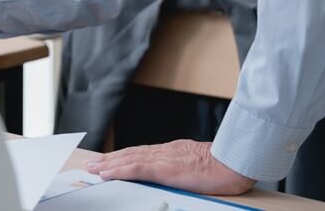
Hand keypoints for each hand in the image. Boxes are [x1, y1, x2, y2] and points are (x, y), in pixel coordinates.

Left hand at [84, 140, 254, 195]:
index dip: (122, 157)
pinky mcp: (164, 168)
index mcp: (171, 151)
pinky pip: (136, 169)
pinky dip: (119, 170)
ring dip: (108, 164)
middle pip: (130, 154)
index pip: (141, 153)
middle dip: (109, 159)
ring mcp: (163, 158)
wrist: (233, 163)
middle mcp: (163, 151)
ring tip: (93, 168)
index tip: (108, 161)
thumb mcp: (198, 164)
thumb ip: (183, 167)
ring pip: (128, 159)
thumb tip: (175, 174)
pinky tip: (107, 173)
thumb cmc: (222, 167)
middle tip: (91, 163)